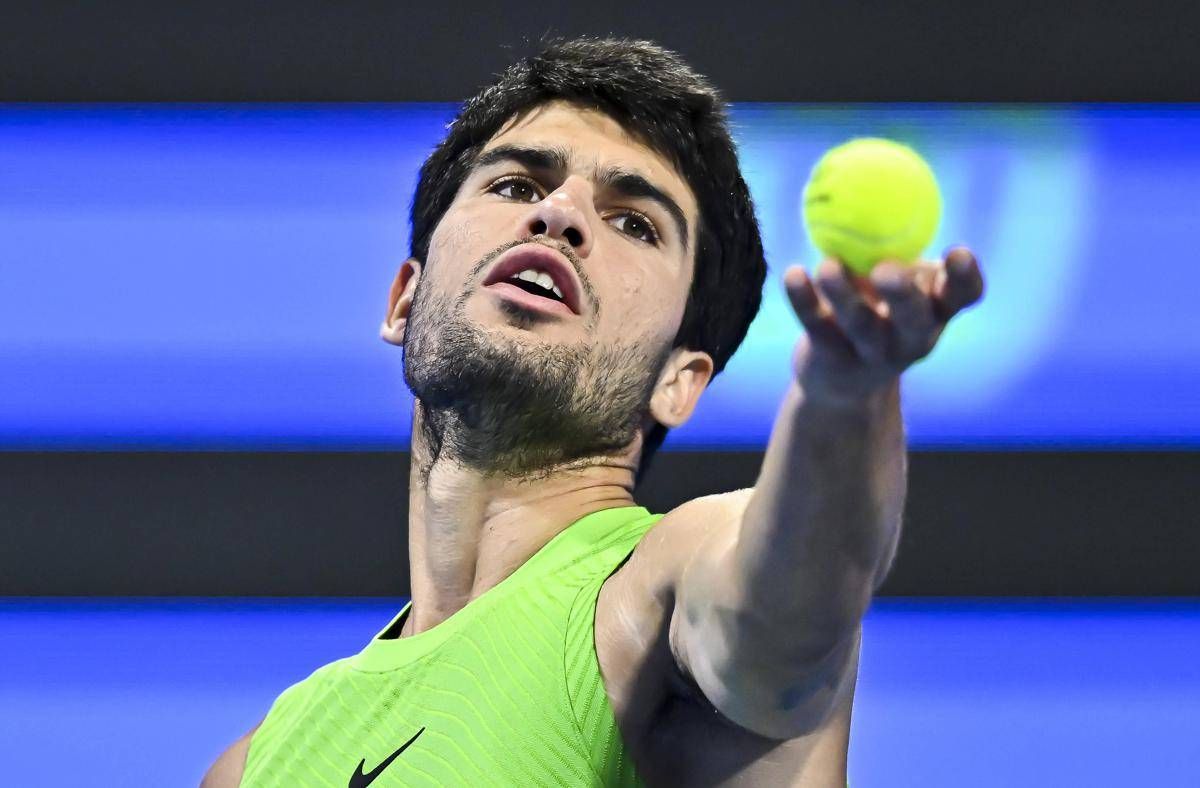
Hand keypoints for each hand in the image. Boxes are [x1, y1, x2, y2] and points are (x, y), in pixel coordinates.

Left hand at [784, 246, 983, 407]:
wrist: (844, 379)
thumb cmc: (880, 310)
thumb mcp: (899, 280)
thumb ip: (900, 242)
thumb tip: (886, 176)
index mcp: (936, 313)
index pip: (962, 297)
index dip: (965, 278)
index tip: (958, 251)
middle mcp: (912, 339)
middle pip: (914, 319)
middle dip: (903, 295)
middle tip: (887, 269)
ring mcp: (873, 355)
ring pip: (860, 325)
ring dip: (843, 295)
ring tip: (828, 265)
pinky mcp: (833, 361)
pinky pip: (816, 327)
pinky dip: (803, 300)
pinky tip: (793, 274)